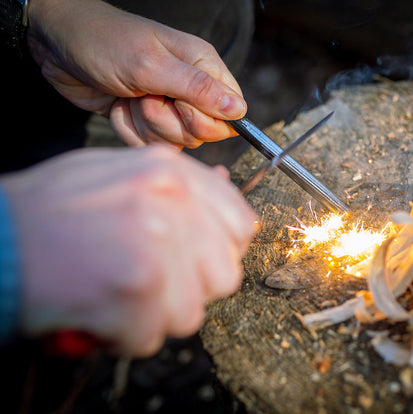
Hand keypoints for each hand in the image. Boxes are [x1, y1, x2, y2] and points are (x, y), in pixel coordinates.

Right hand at [1, 146, 256, 355]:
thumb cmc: (51, 211)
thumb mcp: (117, 173)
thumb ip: (176, 183)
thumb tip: (224, 186)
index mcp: (171, 172)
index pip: (240, 225)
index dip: (218, 252)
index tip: (194, 261)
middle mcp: (171, 202)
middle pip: (224, 275)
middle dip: (187, 289)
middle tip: (147, 281)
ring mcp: (155, 244)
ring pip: (191, 312)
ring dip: (153, 315)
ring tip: (115, 293)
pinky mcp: (136, 288)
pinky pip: (151, 337)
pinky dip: (121, 336)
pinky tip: (95, 309)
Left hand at [26, 0, 246, 148]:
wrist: (56, 45)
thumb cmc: (104, 42)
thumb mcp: (152, 65)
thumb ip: (198, 90)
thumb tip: (239, 111)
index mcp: (202, 66)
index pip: (230, 112)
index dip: (206, 119)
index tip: (178, 105)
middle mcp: (189, 88)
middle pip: (202, 132)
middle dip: (169, 122)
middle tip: (146, 97)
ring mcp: (167, 105)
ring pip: (175, 140)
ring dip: (145, 125)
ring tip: (129, 97)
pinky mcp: (145, 119)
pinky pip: (149, 143)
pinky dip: (129, 130)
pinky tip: (117, 107)